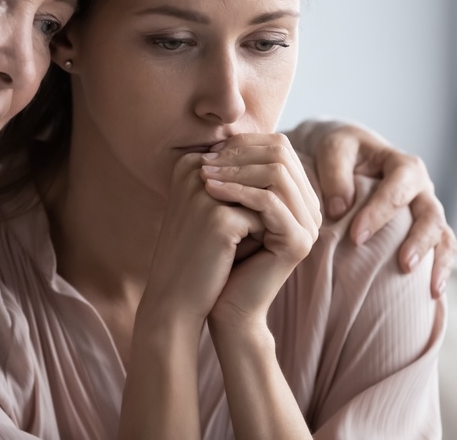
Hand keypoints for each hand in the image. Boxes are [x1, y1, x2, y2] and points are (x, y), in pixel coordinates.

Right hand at [139, 152, 262, 327]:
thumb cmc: (197, 252)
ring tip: (261, 237)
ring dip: (269, 215)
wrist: (173, 298)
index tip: (258, 212)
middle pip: (258, 170)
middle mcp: (194, 170)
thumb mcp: (211, 207)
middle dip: (270, 197)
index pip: (247, 158)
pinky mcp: (218, 218)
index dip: (263, 184)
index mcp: (190, 162)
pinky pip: (265, 217)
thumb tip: (283, 166)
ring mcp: (204, 192)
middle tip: (267, 226)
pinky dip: (265, 234)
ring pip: (264, 192)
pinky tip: (252, 253)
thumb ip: (238, 181)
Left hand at [199, 133, 320, 326]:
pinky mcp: (299, 242)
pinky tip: (210, 190)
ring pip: (277, 175)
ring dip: (236, 170)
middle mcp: (311, 208)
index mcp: (298, 195)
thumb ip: (236, 172)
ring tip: (203, 173)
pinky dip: (238, 192)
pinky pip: (270, 203)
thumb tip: (222, 131)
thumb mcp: (229, 204)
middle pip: (282, 155)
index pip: (278, 147)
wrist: (223, 304)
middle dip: (239, 153)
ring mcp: (309, 225)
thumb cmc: (221, 254)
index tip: (209, 150)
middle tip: (205, 159)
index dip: (243, 144)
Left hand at [286, 119, 456, 297]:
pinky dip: (440, 270)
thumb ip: (335, 174)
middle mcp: (421, 189)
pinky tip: (433, 295)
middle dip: (419, 240)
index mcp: (402, 165)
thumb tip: (340, 208)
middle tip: (403, 264)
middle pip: (431, 214)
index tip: (356, 236)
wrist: (347, 156)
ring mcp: (425, 211)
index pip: (398, 186)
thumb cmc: (340, 153)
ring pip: (442, 234)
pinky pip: (441, 250)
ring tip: (429, 288)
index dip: (380, 211)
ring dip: (438, 261)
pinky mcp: (422, 231)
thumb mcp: (333, 149)